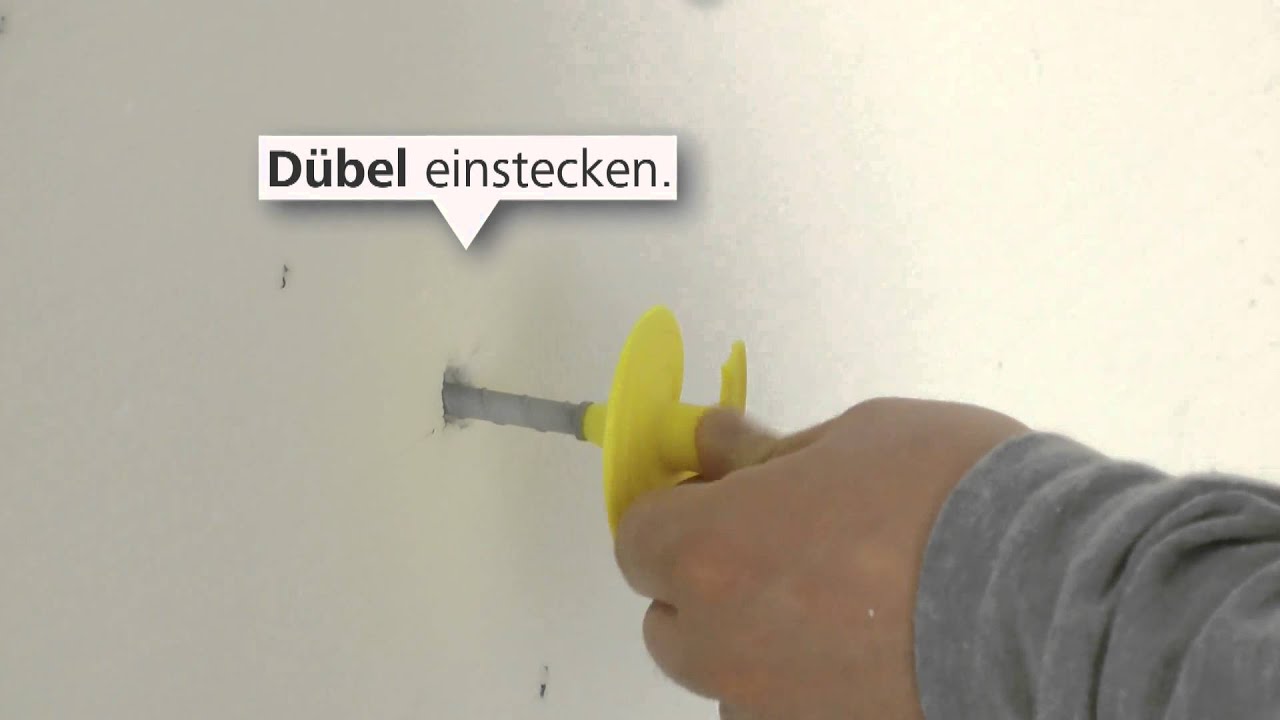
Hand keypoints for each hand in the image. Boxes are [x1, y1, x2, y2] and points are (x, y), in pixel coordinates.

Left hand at [614, 398, 1027, 718]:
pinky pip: (784, 708)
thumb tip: (717, 443)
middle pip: (669, 620)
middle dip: (701, 579)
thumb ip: (766, 451)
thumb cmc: (955, 499)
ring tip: (832, 603)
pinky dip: (802, 682)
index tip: (709, 491)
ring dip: (751, 638)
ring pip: (727, 675)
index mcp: (712, 552)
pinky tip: (866, 648)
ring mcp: (776, 705)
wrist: (1055, 595)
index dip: (671, 510)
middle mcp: (725, 644)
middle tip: (771, 540)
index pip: (636, 538)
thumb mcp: (855, 437)